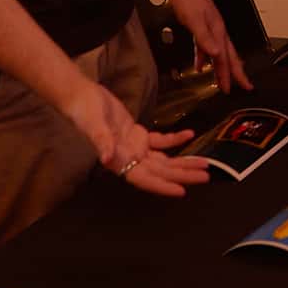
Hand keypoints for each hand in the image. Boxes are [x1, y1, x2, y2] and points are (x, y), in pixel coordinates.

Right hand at [62, 80, 210, 196]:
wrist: (82, 96)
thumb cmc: (85, 112)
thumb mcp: (93, 126)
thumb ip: (102, 142)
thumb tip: (108, 159)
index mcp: (119, 162)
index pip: (144, 179)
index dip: (162, 186)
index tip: (181, 191)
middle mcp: (129, 159)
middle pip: (160, 171)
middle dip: (183, 174)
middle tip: (206, 176)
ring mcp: (134, 147)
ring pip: (164, 159)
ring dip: (183, 162)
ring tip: (204, 164)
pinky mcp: (137, 134)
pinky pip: (160, 141)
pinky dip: (175, 140)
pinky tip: (189, 135)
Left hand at [164, 0, 253, 93]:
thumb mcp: (194, 20)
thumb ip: (204, 38)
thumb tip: (216, 54)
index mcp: (218, 31)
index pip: (226, 58)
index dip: (232, 74)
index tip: (241, 87)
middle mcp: (217, 31)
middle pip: (228, 56)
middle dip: (234, 73)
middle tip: (241, 87)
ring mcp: (210, 28)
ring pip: (218, 53)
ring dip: (220, 68)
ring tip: (221, 81)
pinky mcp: (201, 26)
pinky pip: (205, 46)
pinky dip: (204, 57)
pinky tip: (200, 64)